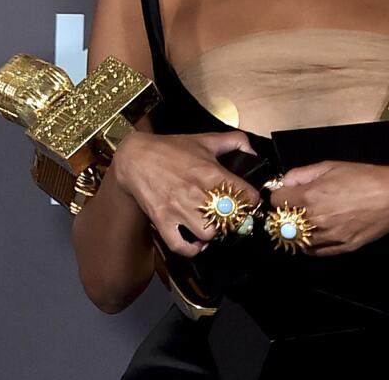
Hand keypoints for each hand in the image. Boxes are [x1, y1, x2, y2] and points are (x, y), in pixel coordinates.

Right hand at [109, 129, 261, 258]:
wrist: (135, 157)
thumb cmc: (170, 149)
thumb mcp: (206, 139)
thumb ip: (234, 141)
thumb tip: (253, 151)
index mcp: (210, 172)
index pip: (245, 195)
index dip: (252, 200)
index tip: (249, 201)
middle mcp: (196, 192)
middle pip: (228, 219)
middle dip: (234, 219)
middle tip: (232, 216)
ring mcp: (178, 209)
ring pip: (208, 234)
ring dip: (214, 233)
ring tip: (213, 226)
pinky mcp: (162, 220)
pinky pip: (180, 246)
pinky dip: (191, 249)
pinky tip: (197, 242)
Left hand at [272, 161, 388, 255]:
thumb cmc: (365, 177)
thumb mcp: (330, 165)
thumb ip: (301, 173)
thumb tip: (283, 181)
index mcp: (310, 195)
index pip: (275, 201)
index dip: (280, 195)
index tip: (285, 194)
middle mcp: (315, 218)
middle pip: (283, 223)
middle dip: (286, 214)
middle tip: (294, 207)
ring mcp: (328, 236)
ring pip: (296, 240)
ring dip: (296, 231)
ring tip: (306, 220)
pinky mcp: (341, 247)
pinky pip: (314, 252)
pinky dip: (310, 244)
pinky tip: (316, 233)